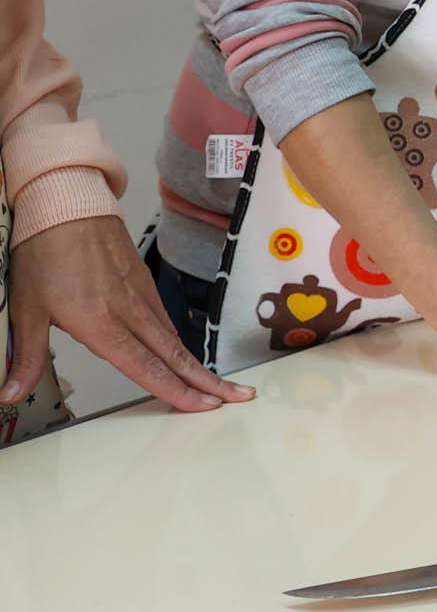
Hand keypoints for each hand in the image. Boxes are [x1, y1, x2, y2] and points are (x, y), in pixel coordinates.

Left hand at [2, 214, 252, 412]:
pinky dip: (179, 342)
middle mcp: (129, 313)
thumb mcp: (26, 309)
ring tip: (218, 384)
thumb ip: (26, 356)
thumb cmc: (46, 251)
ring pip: (175, 339)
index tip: (202, 406)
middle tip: (238, 398)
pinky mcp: (144, 283)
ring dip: (198, 365)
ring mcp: (141, 296)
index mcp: (100, 323)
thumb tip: (11, 392)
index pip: (145, 367)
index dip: (175, 390)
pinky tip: (180, 352)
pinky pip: (166, 319)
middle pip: (175, 355)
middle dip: (208, 382)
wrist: (68, 205)